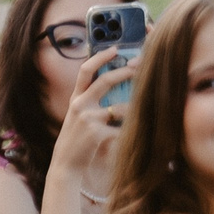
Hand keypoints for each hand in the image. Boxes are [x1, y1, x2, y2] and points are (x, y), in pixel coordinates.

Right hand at [51, 47, 131, 177]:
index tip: (116, 48)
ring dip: (136, 108)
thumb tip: (119, 90)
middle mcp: (80, 104)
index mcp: (76, 98)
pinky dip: (131, 132)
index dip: (101, 56)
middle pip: (106, 80)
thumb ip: (92, 103)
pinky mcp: (96, 133)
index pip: (86, 70)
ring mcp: (88, 118)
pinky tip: (138, 136)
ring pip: (120, 107)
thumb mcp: (79, 117)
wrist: (66, 165)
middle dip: (126, 71)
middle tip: (141, 66)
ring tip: (147, 107)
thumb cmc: (77, 141)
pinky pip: (121, 130)